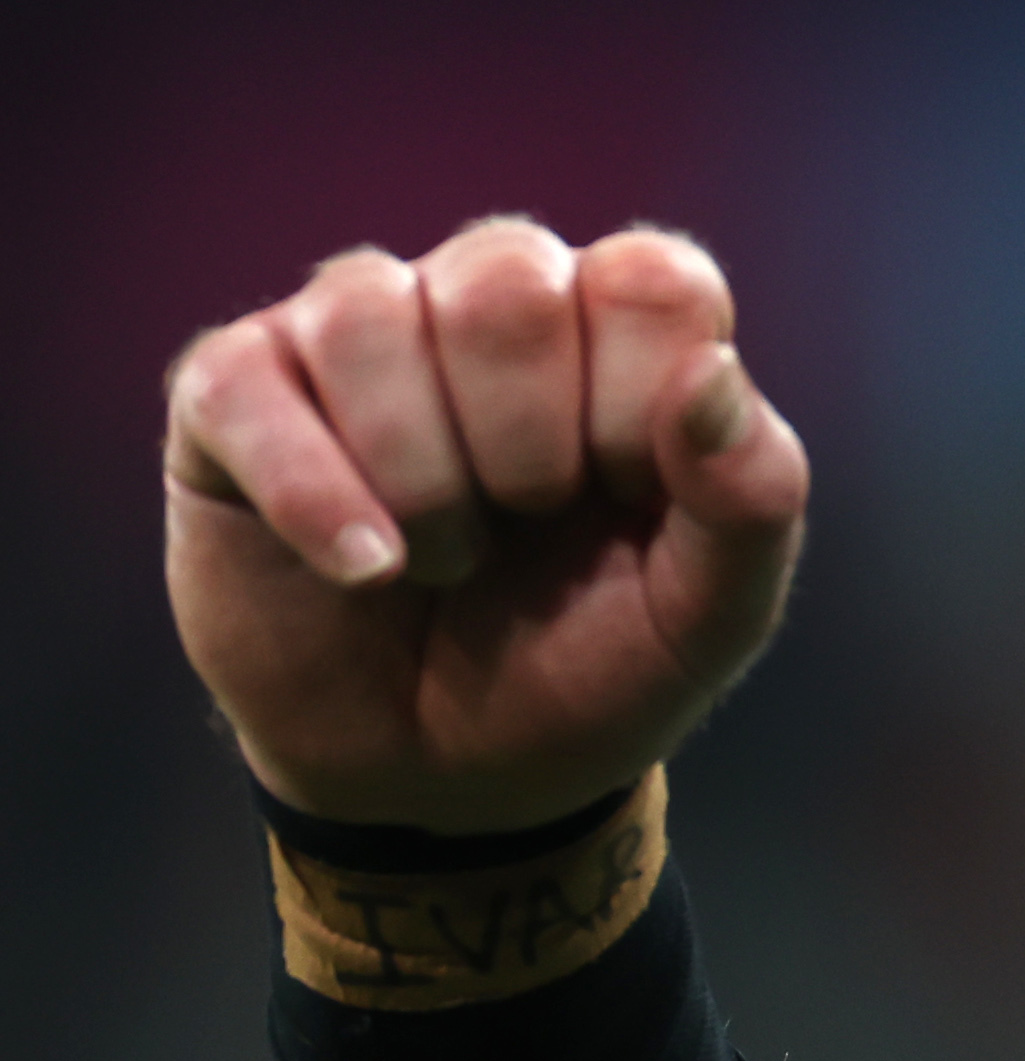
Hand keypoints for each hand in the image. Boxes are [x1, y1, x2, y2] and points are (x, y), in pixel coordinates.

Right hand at [163, 220, 811, 832]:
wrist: (453, 779)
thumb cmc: (588, 666)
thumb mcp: (709, 614)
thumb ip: (754, 499)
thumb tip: (713, 373)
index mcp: (619, 329)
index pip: (650, 281)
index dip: (639, 411)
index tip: (624, 501)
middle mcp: (486, 298)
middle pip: (507, 281)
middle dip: (529, 444)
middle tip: (524, 526)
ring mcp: (352, 335)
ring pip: (368, 313)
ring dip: (424, 479)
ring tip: (443, 557)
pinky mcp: (234, 393)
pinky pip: (250, 386)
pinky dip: (315, 497)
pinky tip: (366, 568)